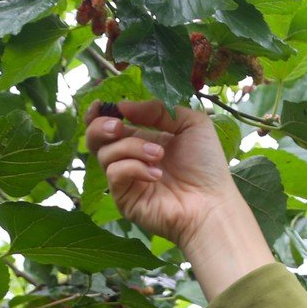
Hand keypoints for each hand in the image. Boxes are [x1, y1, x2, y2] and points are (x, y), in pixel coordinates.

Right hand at [83, 98, 243, 246]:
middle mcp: (130, 158)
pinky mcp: (124, 198)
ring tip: (159, 155)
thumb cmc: (207, 165)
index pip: (109, 124)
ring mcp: (126, 180)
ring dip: (132, 147)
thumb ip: (159, 109)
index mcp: (142, 139)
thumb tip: (123, 106)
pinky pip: (115, 174)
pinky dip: (134, 168)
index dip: (99, 114)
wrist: (212, 203)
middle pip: (94, 139)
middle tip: (119, 126)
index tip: (100, 105)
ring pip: (106, 154)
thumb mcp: (191, 124)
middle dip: (101, 127)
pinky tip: (156, 175)